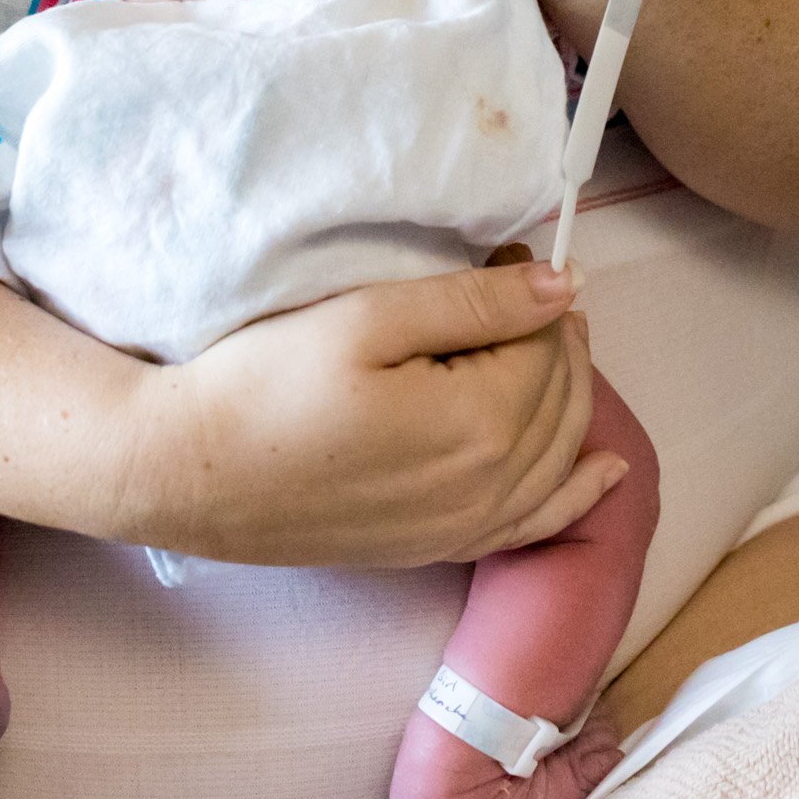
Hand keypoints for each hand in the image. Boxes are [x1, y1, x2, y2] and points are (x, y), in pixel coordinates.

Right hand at [135, 254, 622, 566]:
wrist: (193, 471)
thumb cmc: (269, 383)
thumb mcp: (368, 319)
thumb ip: (472, 304)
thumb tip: (562, 288)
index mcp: (481, 424)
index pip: (545, 344)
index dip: (536, 290)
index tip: (507, 250)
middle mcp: (491, 487)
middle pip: (560, 398)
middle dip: (557, 336)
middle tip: (522, 283)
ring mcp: (467, 527)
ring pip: (557, 455)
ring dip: (569, 394)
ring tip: (552, 340)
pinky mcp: (440, 547)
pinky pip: (535, 523)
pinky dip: (578, 494)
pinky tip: (604, 472)